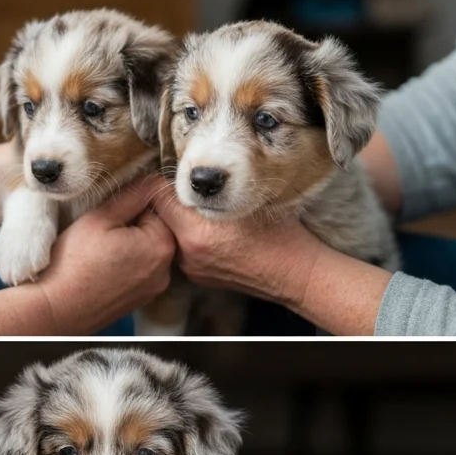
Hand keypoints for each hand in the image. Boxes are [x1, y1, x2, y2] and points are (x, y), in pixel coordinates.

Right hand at [31, 177, 175, 332]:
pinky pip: (140, 271)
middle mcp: (166, 269)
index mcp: (161, 245)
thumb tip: (152, 180)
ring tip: (100, 251)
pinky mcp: (143, 298)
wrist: (58, 307)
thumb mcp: (101, 218)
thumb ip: (132, 196)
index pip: (157, 209)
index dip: (131, 207)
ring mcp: (155, 287)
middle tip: (101, 234)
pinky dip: (125, 265)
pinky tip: (102, 267)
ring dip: (128, 245)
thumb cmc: (74, 261)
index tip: (109, 215)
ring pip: (146, 251)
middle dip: (131, 226)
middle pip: (154, 231)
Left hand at [151, 190, 316, 307]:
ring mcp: (192, 268)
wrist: (297, 274)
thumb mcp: (248, 199)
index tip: (182, 178)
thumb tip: (190, 176)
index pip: (158, 197)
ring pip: (173, 234)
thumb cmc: (280, 233)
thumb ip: (212, 189)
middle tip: (196, 196)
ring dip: (184, 224)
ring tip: (210, 218)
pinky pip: (186, 251)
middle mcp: (187, 252)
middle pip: (163, 217)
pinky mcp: (199, 278)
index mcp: (196, 230)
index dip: (168, 183)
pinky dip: (195, 242)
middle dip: (176, 204)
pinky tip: (219, 239)